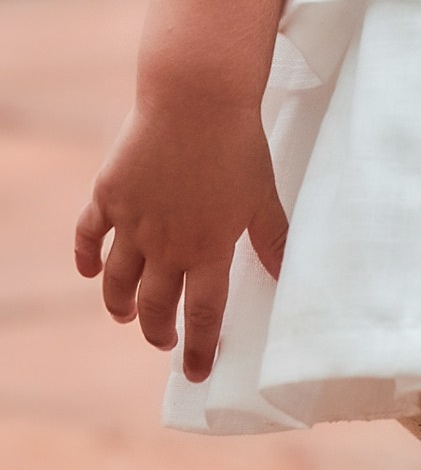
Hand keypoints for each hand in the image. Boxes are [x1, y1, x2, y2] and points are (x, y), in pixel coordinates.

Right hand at [73, 96, 287, 384]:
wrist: (197, 97)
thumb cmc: (238, 143)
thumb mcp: (262, 194)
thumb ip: (272, 239)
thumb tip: (285, 276)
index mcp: (209, 248)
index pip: (203, 315)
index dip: (199, 349)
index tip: (197, 372)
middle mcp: (166, 244)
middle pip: (154, 306)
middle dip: (157, 331)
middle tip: (162, 338)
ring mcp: (133, 221)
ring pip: (117, 281)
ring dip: (120, 305)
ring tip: (126, 315)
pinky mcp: (110, 194)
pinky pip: (88, 235)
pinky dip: (85, 257)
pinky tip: (90, 270)